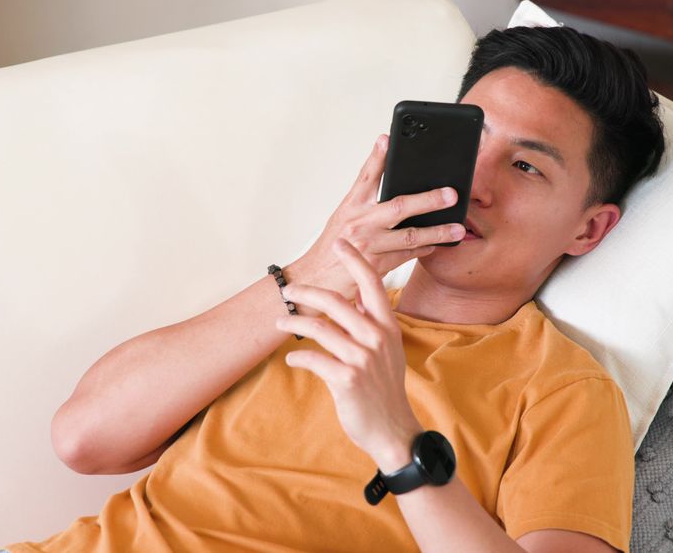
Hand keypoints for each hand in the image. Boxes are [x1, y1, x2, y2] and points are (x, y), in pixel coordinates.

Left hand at [275, 238, 423, 472]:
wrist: (392, 430)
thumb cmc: (385, 388)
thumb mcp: (389, 350)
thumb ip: (374, 323)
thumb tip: (357, 297)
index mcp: (388, 326)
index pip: (372, 284)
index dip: (356, 260)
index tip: (340, 242)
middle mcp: (377, 337)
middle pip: (336, 300)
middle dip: (306, 291)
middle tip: (289, 290)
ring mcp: (362, 358)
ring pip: (319, 327)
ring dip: (294, 322)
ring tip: (280, 322)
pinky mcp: (346, 379)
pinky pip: (312, 358)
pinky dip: (298, 358)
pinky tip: (293, 360)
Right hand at [285, 134, 465, 308]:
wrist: (315, 280)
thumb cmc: (331, 249)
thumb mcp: (343, 220)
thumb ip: (366, 205)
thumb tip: (397, 191)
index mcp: (350, 206)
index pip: (366, 176)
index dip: (378, 156)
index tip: (388, 138)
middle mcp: (359, 222)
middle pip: (400, 205)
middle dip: (429, 199)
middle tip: (452, 194)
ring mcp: (368, 244)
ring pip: (410, 236)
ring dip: (437, 232)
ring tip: (458, 228)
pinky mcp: (375, 266)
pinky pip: (407, 256)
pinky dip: (423, 250)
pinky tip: (437, 245)